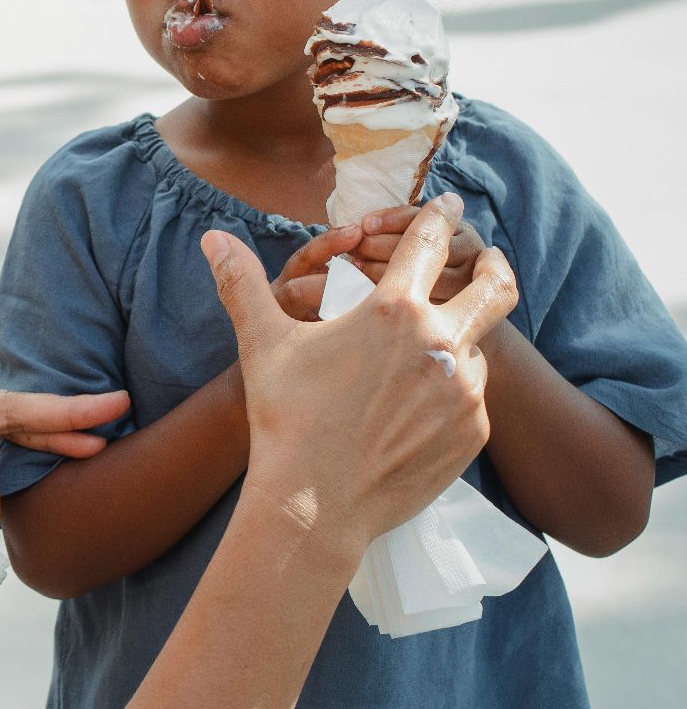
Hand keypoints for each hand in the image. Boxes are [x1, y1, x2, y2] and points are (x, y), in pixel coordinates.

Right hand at [203, 193, 517, 554]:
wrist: (315, 504)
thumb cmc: (285, 418)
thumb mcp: (262, 344)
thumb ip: (242, 283)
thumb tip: (213, 238)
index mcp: (394, 310)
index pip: (428, 244)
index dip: (438, 216)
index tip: (449, 204)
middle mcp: (440, 342)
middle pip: (495, 287)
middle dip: (493, 264)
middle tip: (488, 257)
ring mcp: (464, 390)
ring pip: (475, 350)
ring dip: (456, 343)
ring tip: (424, 358)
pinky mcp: (473, 431)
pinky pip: (470, 399)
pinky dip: (449, 392)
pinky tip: (415, 408)